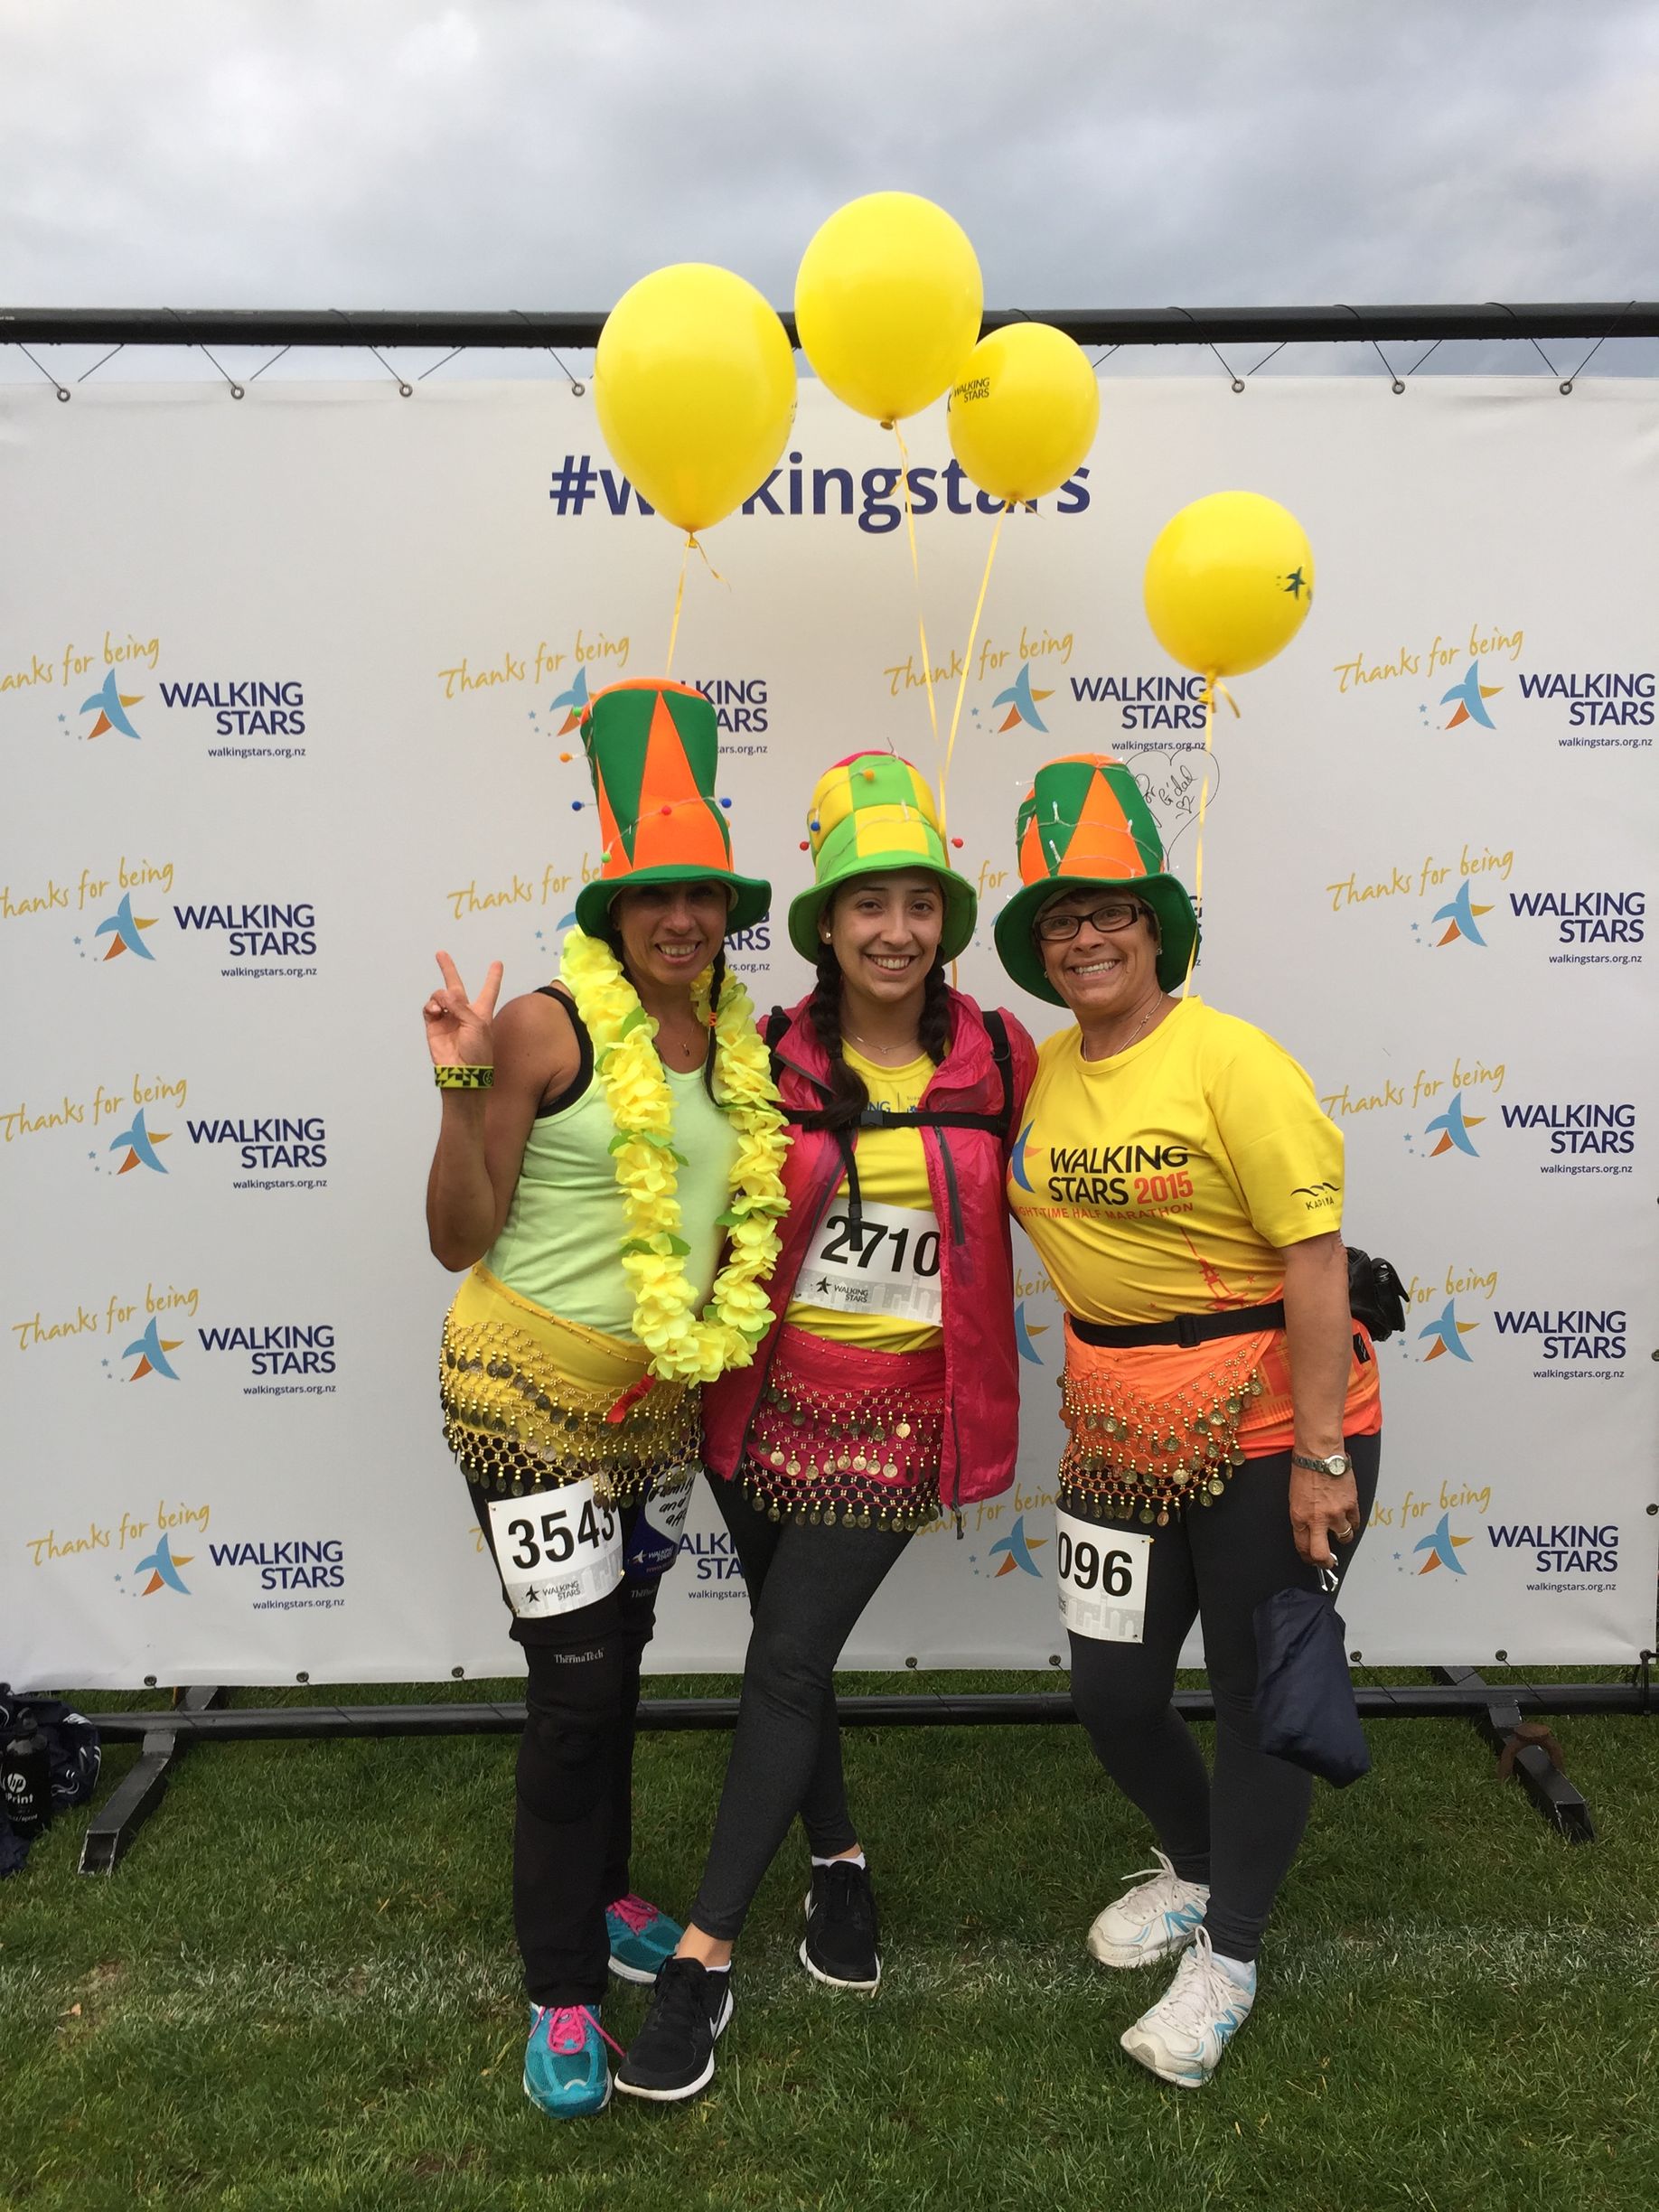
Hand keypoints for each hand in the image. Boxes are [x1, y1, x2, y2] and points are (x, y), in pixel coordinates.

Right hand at [424, 951, 502, 1069]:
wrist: (461, 1072)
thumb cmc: (477, 1051)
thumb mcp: (477, 1025)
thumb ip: (461, 1006)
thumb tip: (444, 995)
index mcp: (481, 1012)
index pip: (489, 990)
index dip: (493, 977)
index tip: (498, 963)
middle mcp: (463, 1012)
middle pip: (455, 986)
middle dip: (448, 969)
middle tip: (441, 953)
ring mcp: (447, 1018)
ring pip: (440, 996)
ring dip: (440, 997)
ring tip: (442, 1007)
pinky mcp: (433, 1025)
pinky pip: (429, 1008)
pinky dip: (430, 1006)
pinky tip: (435, 1011)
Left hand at [1289, 1460, 1360, 1569]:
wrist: (1319, 1455)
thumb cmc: (1304, 1472)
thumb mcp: (1294, 1498)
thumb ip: (1302, 1518)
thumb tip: (1310, 1532)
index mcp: (1300, 1517)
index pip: (1303, 1548)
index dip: (1308, 1558)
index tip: (1312, 1559)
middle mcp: (1318, 1519)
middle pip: (1322, 1555)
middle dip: (1326, 1563)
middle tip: (1329, 1563)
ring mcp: (1336, 1514)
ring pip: (1344, 1538)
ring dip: (1342, 1536)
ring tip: (1340, 1529)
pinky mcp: (1351, 1506)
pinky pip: (1355, 1522)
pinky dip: (1352, 1522)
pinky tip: (1348, 1516)